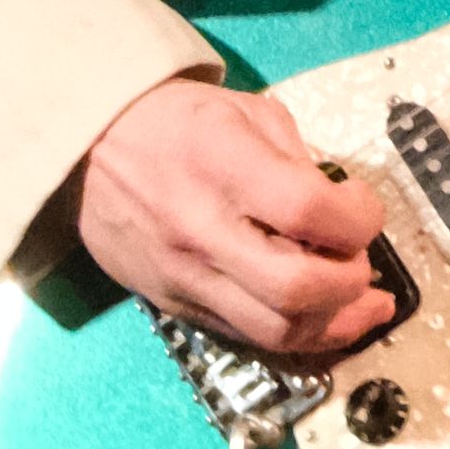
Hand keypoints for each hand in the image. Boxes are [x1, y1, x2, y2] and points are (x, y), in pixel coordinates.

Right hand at [76, 71, 394, 355]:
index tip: (363, 208)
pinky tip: (320, 319)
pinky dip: (293, 335)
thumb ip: (297, 159)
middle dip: (349, 284)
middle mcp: (202, 230)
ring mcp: (185, 277)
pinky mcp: (175, 306)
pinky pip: (245, 337)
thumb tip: (342, 210)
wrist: (86, 149)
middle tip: (363, 265)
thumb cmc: (175, 120)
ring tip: (363, 307)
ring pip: (273, 330)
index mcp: (224, 165)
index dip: (357, 218)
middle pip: (295, 287)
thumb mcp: (246, 111)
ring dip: (333, 325)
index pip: (308, 211)